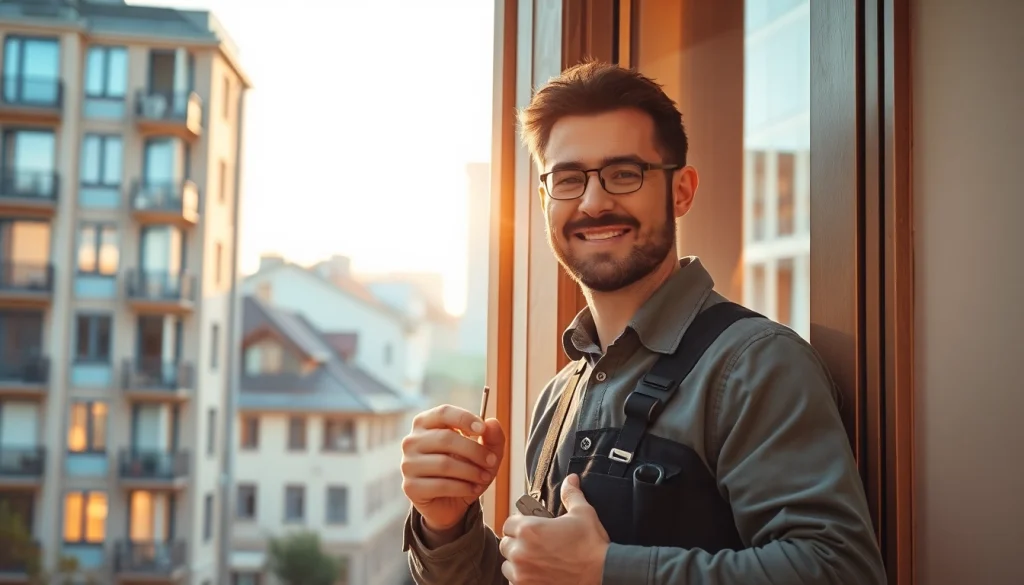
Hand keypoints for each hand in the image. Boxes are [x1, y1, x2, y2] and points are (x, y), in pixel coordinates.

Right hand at [401, 404, 505, 532]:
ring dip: (471, 471)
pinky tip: (472, 489)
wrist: (450, 503)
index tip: (482, 430)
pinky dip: (462, 487)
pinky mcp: (410, 487)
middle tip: (491, 461)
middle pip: (445, 439)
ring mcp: (408, 464)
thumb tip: (492, 423)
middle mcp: (412, 441)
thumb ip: (492, 437)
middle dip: (474, 451)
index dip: (464, 419)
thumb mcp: (485, 453)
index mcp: (426, 423)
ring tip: (484, 477)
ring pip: (444, 464)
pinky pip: (440, 485)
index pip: (443, 413)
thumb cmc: (465, 470)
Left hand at [499, 474, 608, 584]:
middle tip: (535, 545)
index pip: (509, 524)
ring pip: (508, 565)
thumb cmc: (591, 544)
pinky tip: (537, 574)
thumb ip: (571, 495)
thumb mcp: (583, 513)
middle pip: (506, 544)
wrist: (603, 573)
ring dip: (518, 562)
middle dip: (517, 543)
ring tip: (535, 560)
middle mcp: (520, 552)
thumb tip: (571, 480)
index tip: (530, 529)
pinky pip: (514, 583)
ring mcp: (522, 574)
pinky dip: (523, 579)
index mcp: (529, 529)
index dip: (519, 525)